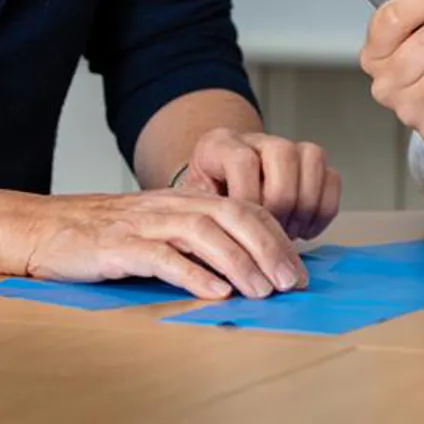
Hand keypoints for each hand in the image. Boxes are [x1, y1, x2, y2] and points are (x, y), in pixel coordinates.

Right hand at [21, 189, 306, 298]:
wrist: (53, 227)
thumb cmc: (119, 233)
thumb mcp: (170, 227)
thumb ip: (208, 240)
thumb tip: (257, 269)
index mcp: (192, 200)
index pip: (248, 211)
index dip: (278, 239)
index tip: (298, 271)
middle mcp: (175, 206)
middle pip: (234, 217)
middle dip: (269, 249)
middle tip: (290, 283)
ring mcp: (147, 224)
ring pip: (204, 234)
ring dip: (239, 262)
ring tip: (262, 291)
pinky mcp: (120, 246)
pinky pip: (162, 257)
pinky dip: (193, 274)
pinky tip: (216, 293)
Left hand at [176, 129, 340, 240]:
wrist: (214, 194)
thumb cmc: (204, 209)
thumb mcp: (193, 212)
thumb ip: (207, 224)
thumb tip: (226, 262)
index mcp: (220, 145)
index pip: (242, 160)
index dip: (248, 197)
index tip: (243, 229)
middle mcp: (257, 140)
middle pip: (283, 153)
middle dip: (281, 201)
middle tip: (272, 232)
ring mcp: (288, 149)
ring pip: (313, 158)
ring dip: (305, 204)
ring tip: (290, 233)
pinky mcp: (311, 165)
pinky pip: (332, 177)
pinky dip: (324, 209)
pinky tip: (305, 231)